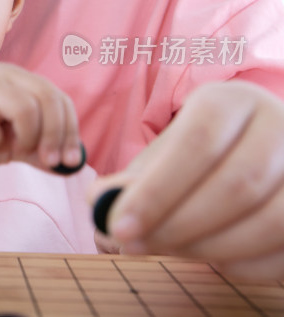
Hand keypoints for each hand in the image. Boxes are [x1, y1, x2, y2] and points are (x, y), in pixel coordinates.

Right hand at [0, 62, 82, 181]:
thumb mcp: (12, 143)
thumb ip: (39, 150)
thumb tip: (71, 166)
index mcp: (18, 78)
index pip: (58, 99)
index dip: (69, 131)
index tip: (70, 162)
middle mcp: (2, 75)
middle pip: (46, 100)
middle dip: (54, 136)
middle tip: (49, 162)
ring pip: (24, 113)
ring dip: (20, 143)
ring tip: (2, 150)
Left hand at [89, 80, 283, 279]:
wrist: (254, 155)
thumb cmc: (197, 158)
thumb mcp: (163, 156)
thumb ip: (131, 180)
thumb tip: (101, 203)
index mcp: (231, 101)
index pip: (197, 143)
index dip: (157, 191)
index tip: (120, 227)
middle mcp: (278, 124)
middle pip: (236, 184)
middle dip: (178, 225)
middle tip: (136, 246)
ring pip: (271, 220)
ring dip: (210, 248)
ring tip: (169, 251)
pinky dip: (244, 265)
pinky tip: (211, 260)